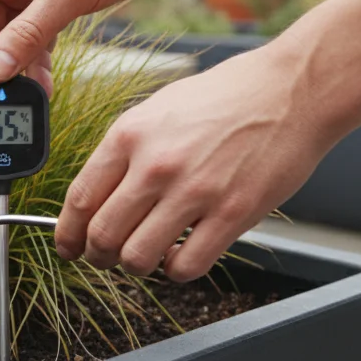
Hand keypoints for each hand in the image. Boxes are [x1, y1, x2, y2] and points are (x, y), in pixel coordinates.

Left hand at [53, 46, 333, 280]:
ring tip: (147, 255)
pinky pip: (186, 266)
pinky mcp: (232, 214)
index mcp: (130, 135)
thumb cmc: (228, 96)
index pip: (80, 199)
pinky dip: (176, 270)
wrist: (292, 89)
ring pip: (137, 258)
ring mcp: (194, 191)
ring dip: (136, 266)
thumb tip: (97, 194)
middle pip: (102, 236)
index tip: (69, 246)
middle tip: (106, 257)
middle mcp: (156, 164)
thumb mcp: (159, 109)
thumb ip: (126, 151)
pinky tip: (182, 253)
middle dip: (97, 256)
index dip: (67, 234)